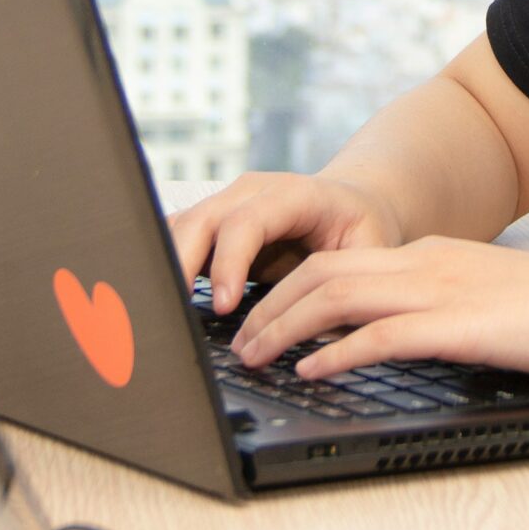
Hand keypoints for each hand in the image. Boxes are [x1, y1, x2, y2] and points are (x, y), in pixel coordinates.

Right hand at [167, 171, 407, 314]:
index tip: (223, 306)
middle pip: (202, 219)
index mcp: (293, 195)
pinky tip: (158, 299)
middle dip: (183, 264)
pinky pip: (176, 237)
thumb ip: (348, 286)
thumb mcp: (370, 252)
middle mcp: (251, 193)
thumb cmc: (360, 230)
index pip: (248, 221)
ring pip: (180, 226)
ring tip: (159, 311)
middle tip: (176, 314)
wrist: (350, 204)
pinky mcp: (211, 223)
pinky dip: (164, 265)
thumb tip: (320, 337)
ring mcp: (226, 203)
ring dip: (166, 266)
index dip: (230, 262)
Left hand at [232, 237, 528, 384]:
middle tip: (239, 338)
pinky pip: (379, 336)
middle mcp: (426, 262)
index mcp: (432, 255)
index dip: (289, 285)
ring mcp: (439, 290)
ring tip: (256, 355)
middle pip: (323, 271)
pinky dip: (335, 353)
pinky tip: (312, 370)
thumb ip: (440, 306)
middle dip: (271, 305)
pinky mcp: (455, 325)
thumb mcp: (485, 299)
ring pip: (337, 297)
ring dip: (286, 327)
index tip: (260, 312)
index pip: (339, 259)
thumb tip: (399, 333)